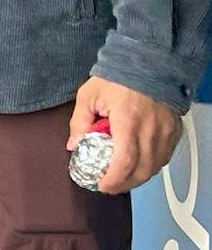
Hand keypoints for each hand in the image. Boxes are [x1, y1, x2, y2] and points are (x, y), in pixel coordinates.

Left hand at [68, 75, 181, 194]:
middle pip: (141, 170)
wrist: (147, 63)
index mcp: (128, 121)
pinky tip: (137, 165)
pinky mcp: (174, 132)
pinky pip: (163, 157)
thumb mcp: (89, 96)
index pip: (124, 161)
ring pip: (154, 167)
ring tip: (121, 178)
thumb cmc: (117, 77)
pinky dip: (150, 166)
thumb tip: (74, 145)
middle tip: (108, 186)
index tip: (102, 185)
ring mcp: (165, 132)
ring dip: (137, 177)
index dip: (113, 178)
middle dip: (124, 183)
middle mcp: (151, 130)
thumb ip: (80, 123)